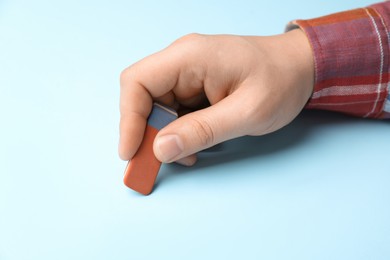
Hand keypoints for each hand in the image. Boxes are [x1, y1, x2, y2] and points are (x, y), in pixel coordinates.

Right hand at [119, 30, 313, 165]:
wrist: (302, 67)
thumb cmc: (281, 81)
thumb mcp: (246, 112)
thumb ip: (202, 131)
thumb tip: (161, 149)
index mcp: (189, 56)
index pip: (137, 82)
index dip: (128, 120)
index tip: (130, 153)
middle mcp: (182, 61)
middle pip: (144, 97)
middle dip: (146, 133)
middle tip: (154, 163)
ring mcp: (188, 73)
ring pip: (157, 107)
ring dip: (163, 135)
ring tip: (185, 156)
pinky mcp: (195, 85)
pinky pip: (174, 110)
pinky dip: (178, 132)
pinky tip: (193, 146)